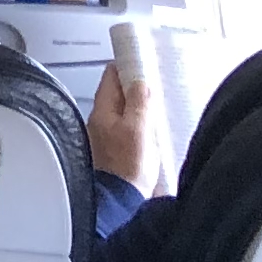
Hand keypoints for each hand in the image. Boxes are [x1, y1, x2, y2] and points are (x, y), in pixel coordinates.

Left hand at [88, 58, 152, 189]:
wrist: (122, 200)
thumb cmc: (128, 165)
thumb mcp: (138, 129)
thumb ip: (139, 103)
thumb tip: (140, 81)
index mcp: (102, 110)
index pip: (111, 76)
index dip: (126, 66)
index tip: (144, 61)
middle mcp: (101, 119)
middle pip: (118, 92)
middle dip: (136, 85)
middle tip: (158, 81)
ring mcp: (108, 133)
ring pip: (124, 109)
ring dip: (140, 103)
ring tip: (160, 101)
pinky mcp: (119, 147)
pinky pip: (129, 125)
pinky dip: (141, 120)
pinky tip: (155, 124)